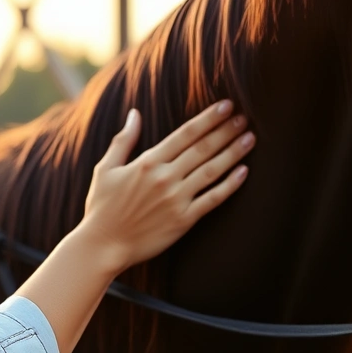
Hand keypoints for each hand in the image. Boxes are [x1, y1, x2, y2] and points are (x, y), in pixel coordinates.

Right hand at [70, 102, 252, 273]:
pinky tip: (243, 172)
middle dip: (225, 131)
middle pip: (203, 149)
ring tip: (250, 138)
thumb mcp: (105, 169)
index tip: (226, 106)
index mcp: (148, 162)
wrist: (103, 246)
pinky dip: (230, 185)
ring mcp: (176, 199)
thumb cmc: (102, 208)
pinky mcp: (183, 220)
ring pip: (211, 170)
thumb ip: (123, 140)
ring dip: (233, 153)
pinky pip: (212, 199)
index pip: (185, 134)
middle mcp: (165, 178)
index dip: (208, 118)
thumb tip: (134, 114)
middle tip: (244, 118)